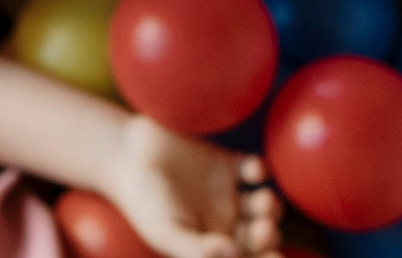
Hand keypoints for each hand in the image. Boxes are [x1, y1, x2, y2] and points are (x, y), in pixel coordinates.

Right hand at [103, 119, 283, 257]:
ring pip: (264, 205)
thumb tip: (232, 255)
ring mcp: (229, 193)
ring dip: (270, 206)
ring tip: (261, 200)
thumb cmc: (141, 201)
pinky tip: (251, 171)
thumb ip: (195, 250)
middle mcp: (226, 222)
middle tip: (262, 228)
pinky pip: (254, 169)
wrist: (125, 154)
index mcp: (212, 244)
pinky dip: (260, 171)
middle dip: (268, 234)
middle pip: (262, 235)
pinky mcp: (227, 163)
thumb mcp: (164, 232)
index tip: (276, 257)